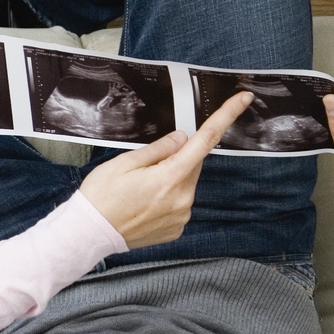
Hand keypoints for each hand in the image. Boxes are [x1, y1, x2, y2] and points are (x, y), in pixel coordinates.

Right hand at [78, 91, 252, 248]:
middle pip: (192, 164)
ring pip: (186, 184)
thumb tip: (181, 138)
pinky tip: (143, 205)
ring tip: (139, 191)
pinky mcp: (177, 228)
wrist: (89, 234)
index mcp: (170, 176)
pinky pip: (179, 204)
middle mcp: (182, 197)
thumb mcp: (123, 163)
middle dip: (176, 159)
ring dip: (170, 181)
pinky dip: (166, 199)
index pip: (205, 140)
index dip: (226, 116)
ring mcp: (181, 215)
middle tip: (144, 168)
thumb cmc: (100, 197)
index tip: (243, 99)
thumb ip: (157, 149)